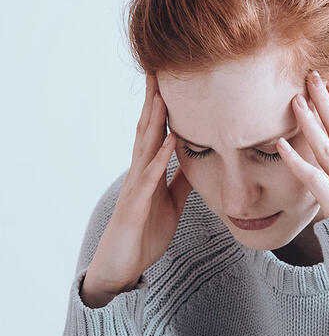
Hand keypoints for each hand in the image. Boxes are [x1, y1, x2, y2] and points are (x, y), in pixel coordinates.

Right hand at [83, 72, 192, 306]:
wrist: (123, 265)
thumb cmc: (145, 233)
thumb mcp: (172, 203)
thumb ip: (182, 181)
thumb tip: (198, 161)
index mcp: (150, 171)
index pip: (158, 132)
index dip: (166, 107)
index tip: (175, 80)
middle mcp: (140, 173)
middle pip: (148, 131)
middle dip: (155, 102)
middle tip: (161, 69)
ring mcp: (135, 187)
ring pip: (145, 148)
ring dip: (154, 122)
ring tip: (164, 95)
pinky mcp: (134, 205)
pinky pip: (149, 179)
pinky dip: (159, 159)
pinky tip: (169, 142)